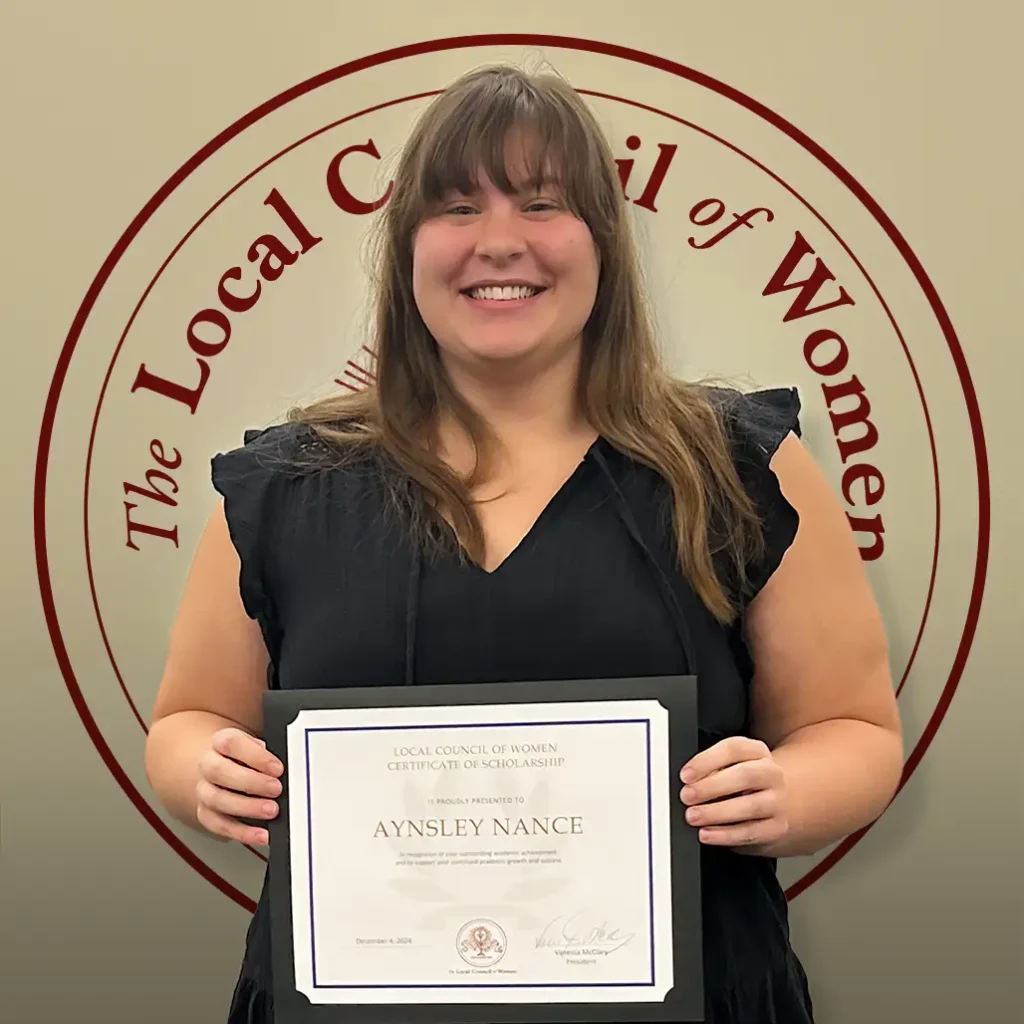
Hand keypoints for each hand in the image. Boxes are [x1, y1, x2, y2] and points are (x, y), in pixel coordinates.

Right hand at [196, 727, 283, 845]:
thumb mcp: (261, 749)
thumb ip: (271, 756)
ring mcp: (204, 790)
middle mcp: (208, 764)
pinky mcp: (206, 813)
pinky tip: (260, 834)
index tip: (277, 768)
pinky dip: (242, 832)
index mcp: (222, 742)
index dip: (255, 756)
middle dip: (251, 782)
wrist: (228, 768)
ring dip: (247, 807)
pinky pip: (219, 825)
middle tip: (276, 789)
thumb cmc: (249, 758)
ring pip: (216, 799)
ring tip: (271, 811)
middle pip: (219, 771)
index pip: (231, 743)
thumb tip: (292, 768)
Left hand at [678, 736, 787, 850]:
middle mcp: (771, 773)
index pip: (734, 749)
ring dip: (717, 813)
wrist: (776, 804)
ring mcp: (777, 801)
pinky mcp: (777, 827)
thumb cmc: (743, 782)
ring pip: (750, 806)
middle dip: (711, 786)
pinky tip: (707, 834)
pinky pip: (751, 832)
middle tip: (687, 796)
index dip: (707, 761)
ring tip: (693, 816)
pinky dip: (726, 835)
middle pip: (745, 776)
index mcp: (757, 751)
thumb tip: (689, 782)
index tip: (685, 775)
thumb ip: (711, 769)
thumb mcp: (730, 766)